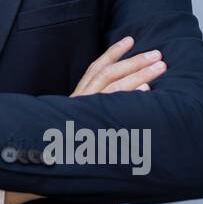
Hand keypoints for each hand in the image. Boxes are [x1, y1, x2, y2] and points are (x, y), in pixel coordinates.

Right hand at [1, 39, 165, 203]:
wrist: (42, 164)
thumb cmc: (66, 144)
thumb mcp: (77, 120)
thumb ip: (94, 107)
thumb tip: (130, 95)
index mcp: (77, 98)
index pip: (95, 68)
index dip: (112, 53)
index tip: (129, 40)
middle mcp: (80, 101)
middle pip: (108, 74)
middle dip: (134, 62)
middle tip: (158, 54)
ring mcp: (85, 112)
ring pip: (114, 87)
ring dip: (139, 74)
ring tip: (159, 66)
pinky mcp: (92, 125)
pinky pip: (111, 107)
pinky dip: (129, 97)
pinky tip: (146, 92)